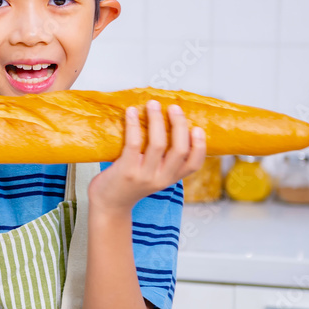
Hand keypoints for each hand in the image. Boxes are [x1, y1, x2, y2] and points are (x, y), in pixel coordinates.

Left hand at [89, 99, 205, 213]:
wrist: (109, 204)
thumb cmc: (128, 185)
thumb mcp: (153, 176)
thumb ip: (162, 160)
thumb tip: (166, 124)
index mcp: (170, 178)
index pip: (194, 164)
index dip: (200, 146)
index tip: (197, 128)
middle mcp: (161, 178)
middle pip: (179, 149)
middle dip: (179, 124)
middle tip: (174, 107)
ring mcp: (144, 175)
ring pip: (159, 144)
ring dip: (157, 120)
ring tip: (153, 104)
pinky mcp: (127, 171)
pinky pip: (134, 143)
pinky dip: (134, 124)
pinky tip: (132, 112)